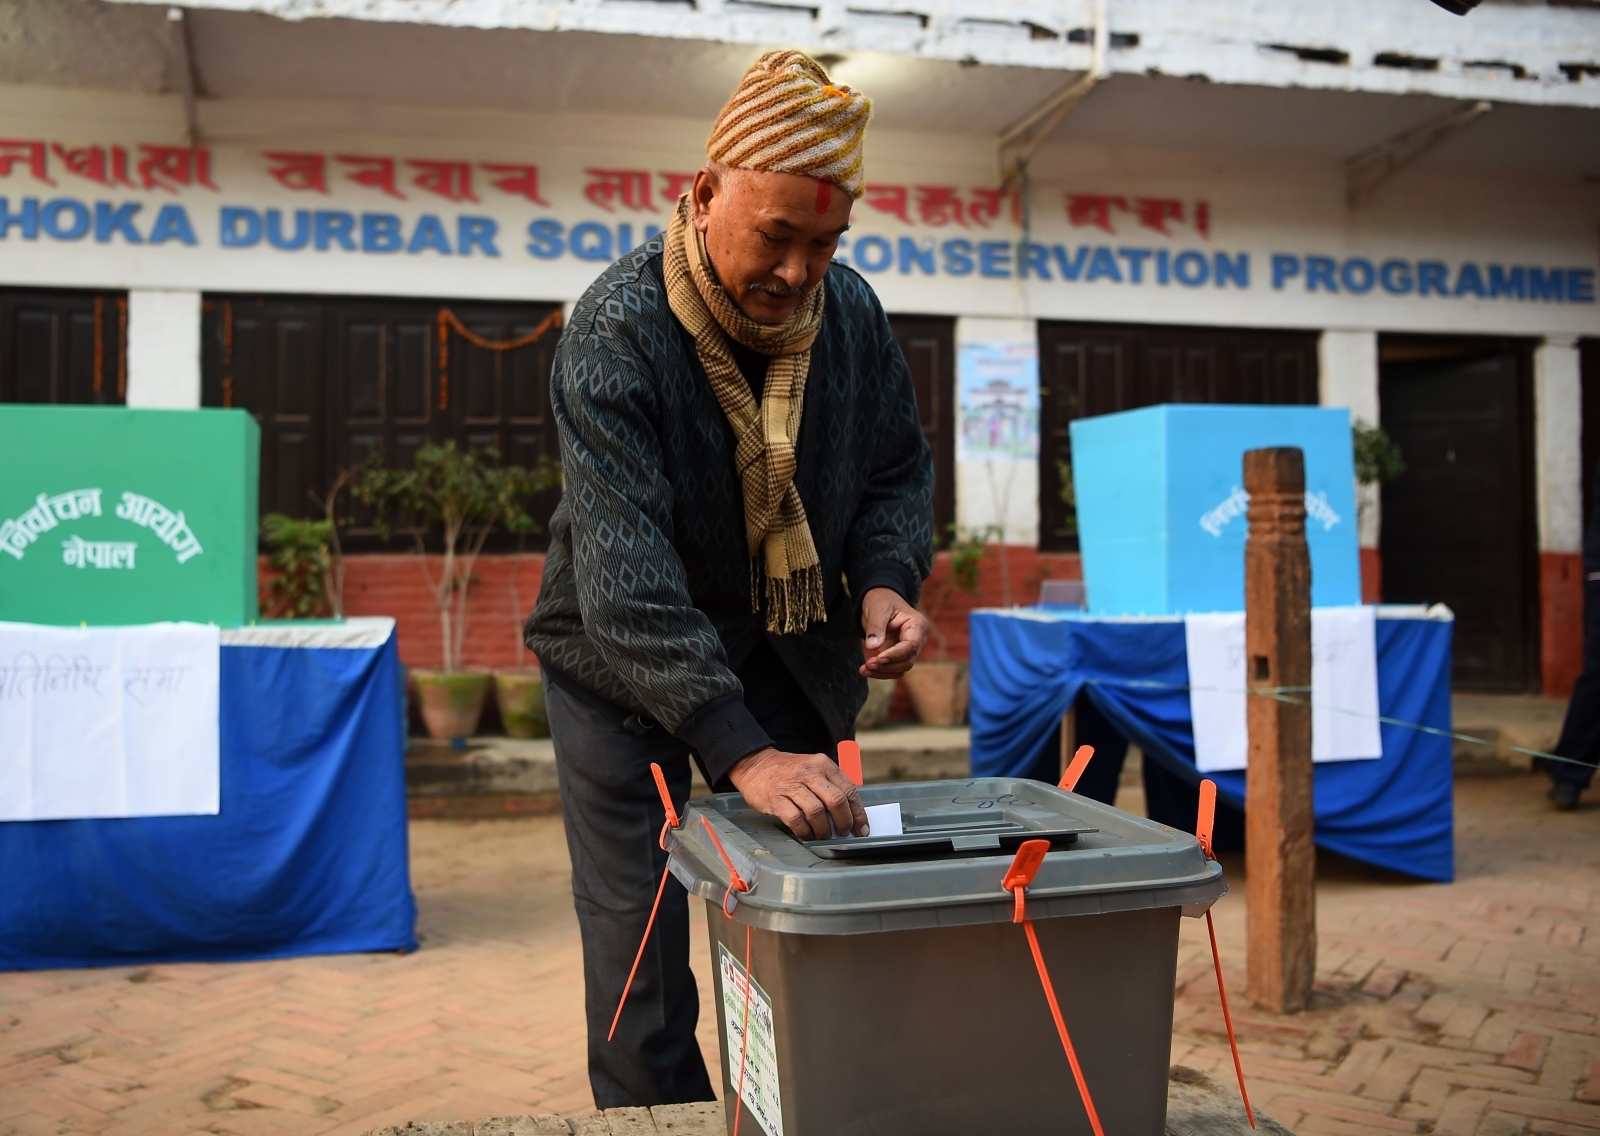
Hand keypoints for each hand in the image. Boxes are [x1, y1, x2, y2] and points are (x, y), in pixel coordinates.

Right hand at [729, 747, 868, 839]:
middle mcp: (809, 772)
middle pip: (836, 800)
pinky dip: (805, 831)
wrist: (756, 765)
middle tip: (843, 832)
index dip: (858, 813)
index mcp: (823, 764)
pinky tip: (807, 834)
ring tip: (824, 834)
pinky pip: (796, 820)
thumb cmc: (789, 772)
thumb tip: (851, 813)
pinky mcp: (776, 799)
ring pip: (817, 812)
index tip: (862, 828)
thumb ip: (831, 785)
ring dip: (824, 829)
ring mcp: (791, 785)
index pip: (849, 790)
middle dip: (844, 822)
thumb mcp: (814, 768)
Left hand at [860, 586, 928, 677]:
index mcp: (917, 625)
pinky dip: (879, 672)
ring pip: (900, 668)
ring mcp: (908, 649)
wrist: (880, 602)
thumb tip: (873, 647)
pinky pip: (892, 669)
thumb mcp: (877, 609)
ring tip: (863, 669)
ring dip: (882, 672)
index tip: (878, 658)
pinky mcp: (898, 656)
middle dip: (887, 665)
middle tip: (867, 664)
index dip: (895, 655)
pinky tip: (864, 670)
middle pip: (907, 660)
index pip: (911, 646)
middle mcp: (917, 639)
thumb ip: (876, 627)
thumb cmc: (882, 601)